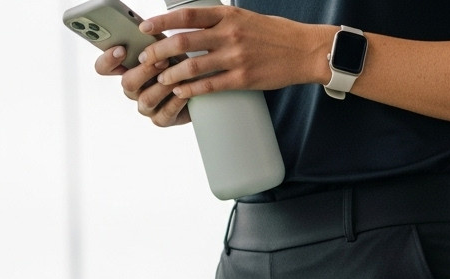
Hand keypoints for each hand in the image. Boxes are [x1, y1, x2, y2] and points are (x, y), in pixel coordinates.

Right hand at [93, 43, 190, 125]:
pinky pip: (165, 112)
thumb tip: (142, 29)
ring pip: (147, 99)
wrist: (198, 83)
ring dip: (162, 86)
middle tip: (160, 60)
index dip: (108, 60)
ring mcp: (145, 106)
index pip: (103, 67)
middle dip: (145, 71)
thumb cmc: (176, 60)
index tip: (121, 49)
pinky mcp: (161, 119)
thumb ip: (148, 40)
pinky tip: (184, 91)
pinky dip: (176, 101)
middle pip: (127, 84)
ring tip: (176, 75)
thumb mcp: (162, 45)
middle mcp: (132, 89)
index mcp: (126, 69)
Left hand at [135, 7, 329, 101]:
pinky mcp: (243, 79)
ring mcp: (235, 58)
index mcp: (228, 14)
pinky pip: (210, 86)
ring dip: (172, 74)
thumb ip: (221, 21)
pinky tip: (181, 93)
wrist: (304, 50)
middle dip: (160, 51)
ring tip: (161, 80)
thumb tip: (198, 24)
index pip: (187, 15)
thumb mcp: (245, 18)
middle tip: (146, 59)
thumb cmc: (275, 34)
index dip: (162, 22)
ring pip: (193, 65)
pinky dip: (192, 90)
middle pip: (184, 41)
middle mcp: (229, 34)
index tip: (145, 28)